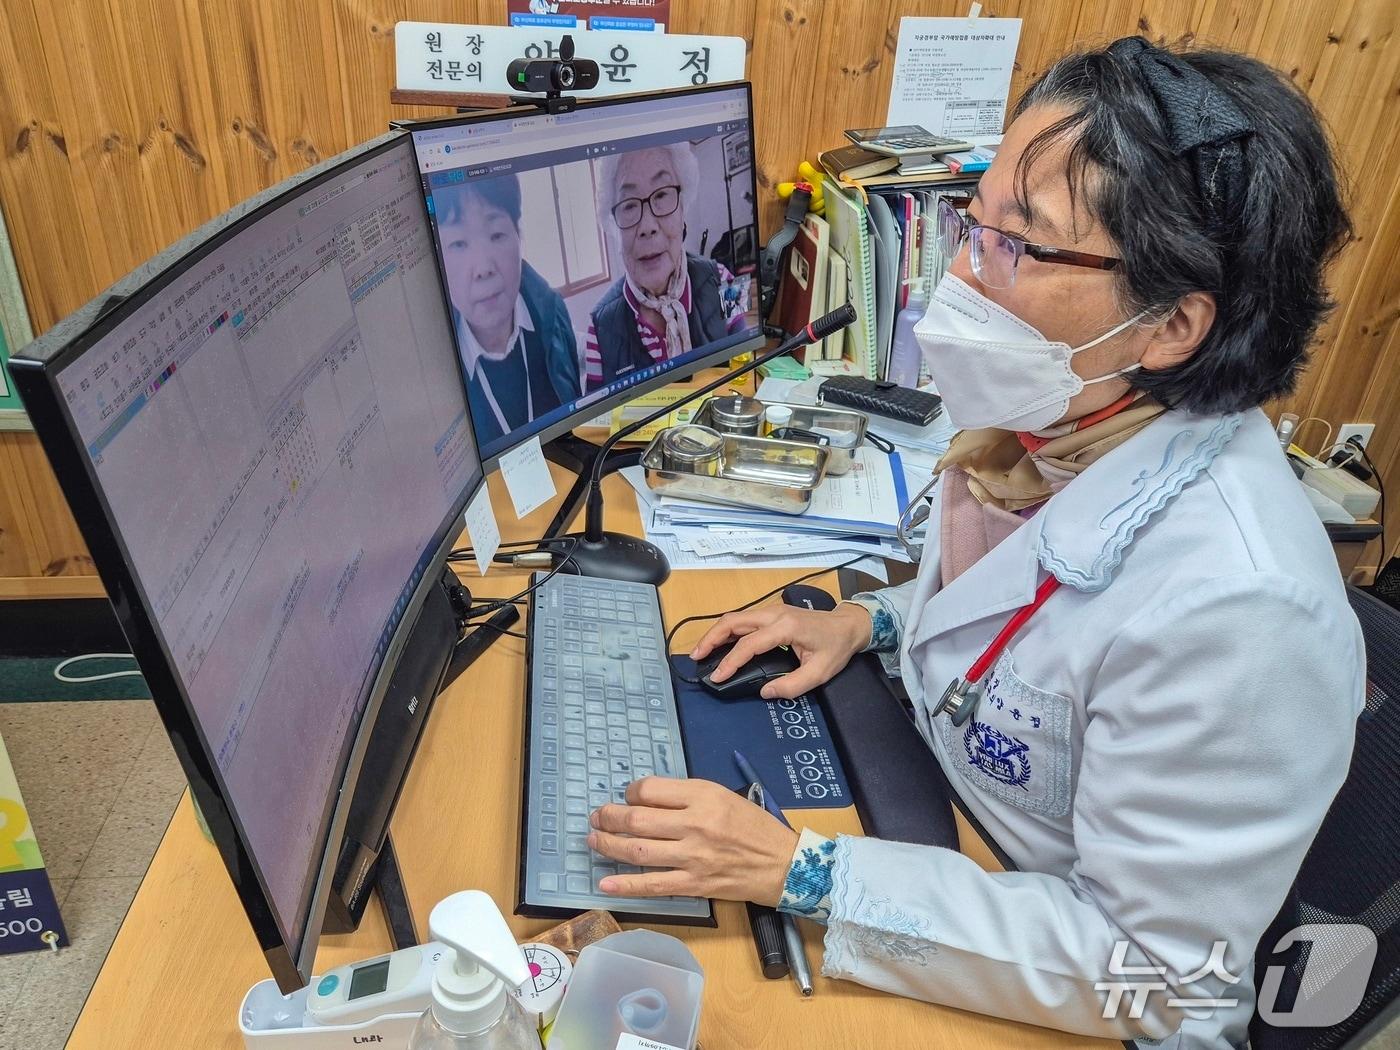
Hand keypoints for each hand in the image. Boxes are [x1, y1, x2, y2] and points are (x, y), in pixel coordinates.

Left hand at [588, 778, 797, 905]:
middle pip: (637, 819)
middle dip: (609, 818)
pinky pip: (653, 885)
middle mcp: (695, 824)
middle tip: (597, 818)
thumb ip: (686, 796)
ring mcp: (693, 857)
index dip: (630, 793)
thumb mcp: (723, 796)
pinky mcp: (694, 885)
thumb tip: (646, 800)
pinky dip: (626, 885)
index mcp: (703, 795)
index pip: (649, 790)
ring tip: (594, 841)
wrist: (783, 864)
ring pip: (638, 851)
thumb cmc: (753, 826)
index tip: (627, 798)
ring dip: (609, 846)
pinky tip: (605, 883)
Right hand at [689, 602, 871, 699]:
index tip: (718, 677)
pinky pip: (743, 619)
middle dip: (711, 639)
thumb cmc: (836, 648)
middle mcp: (774, 614)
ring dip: (716, 633)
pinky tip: (719, 643)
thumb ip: (792, 685)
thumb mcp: (819, 673)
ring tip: (702, 651)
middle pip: (733, 621)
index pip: (748, 645)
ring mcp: (771, 610)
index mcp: (786, 628)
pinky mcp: (771, 613)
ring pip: (735, 617)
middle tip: (696, 657)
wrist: (848, 625)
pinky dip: (727, 630)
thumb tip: (765, 692)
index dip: (730, 662)